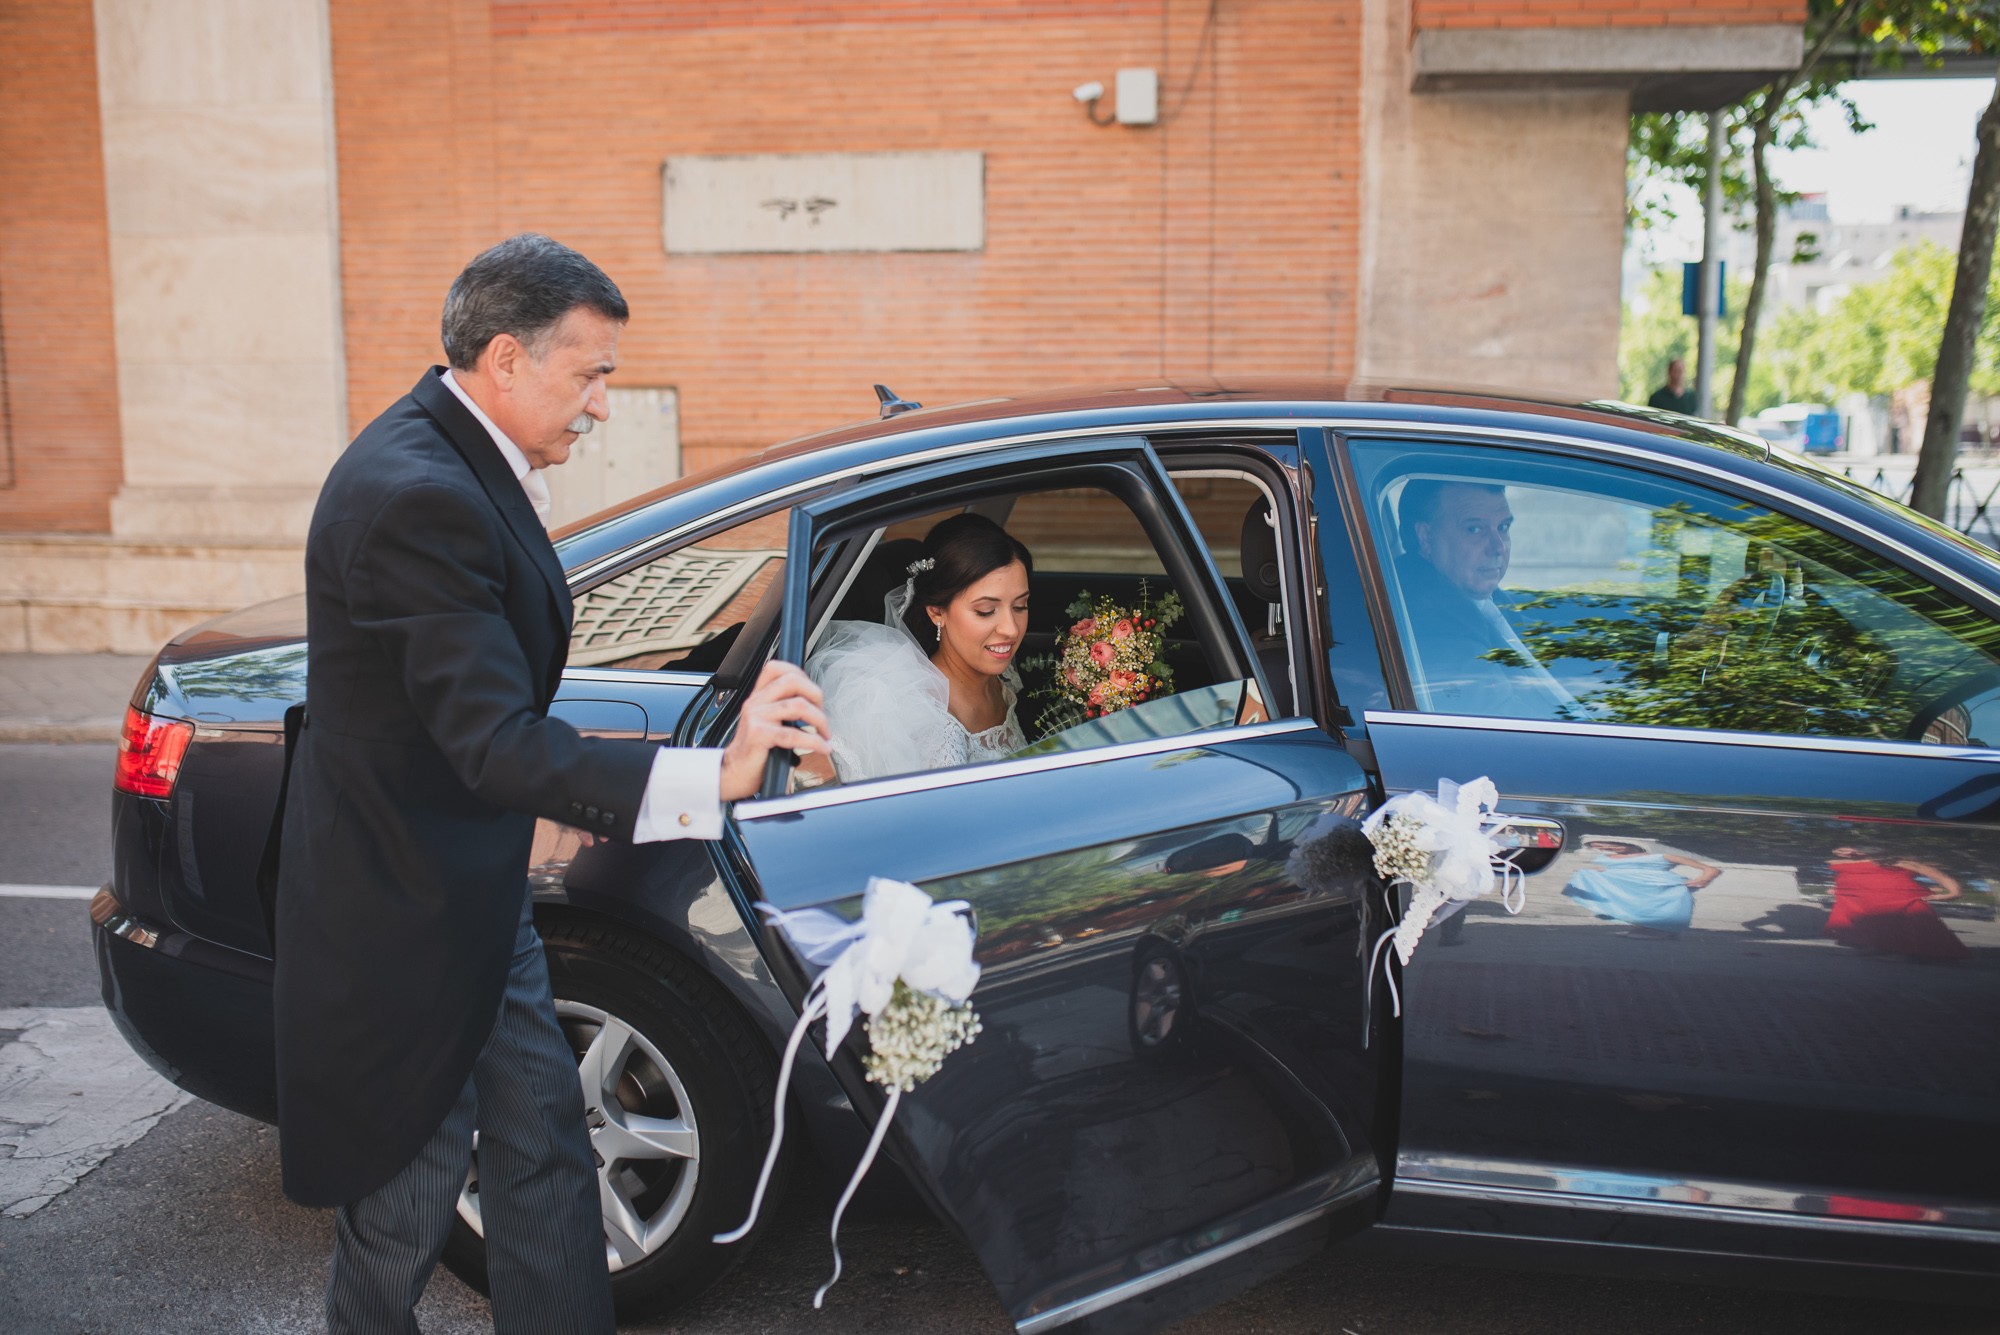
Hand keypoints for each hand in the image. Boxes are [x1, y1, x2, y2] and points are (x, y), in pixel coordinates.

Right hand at [720, 659, 830, 801]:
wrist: (733, 773)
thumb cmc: (753, 752)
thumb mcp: (765, 723)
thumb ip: (781, 710)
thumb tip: (812, 705)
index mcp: (757, 697)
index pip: (777, 669)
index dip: (801, 675)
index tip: (814, 694)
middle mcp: (755, 702)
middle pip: (792, 681)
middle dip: (816, 695)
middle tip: (823, 714)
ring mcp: (756, 717)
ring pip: (798, 705)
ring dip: (820, 720)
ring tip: (825, 734)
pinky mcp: (759, 734)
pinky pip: (794, 734)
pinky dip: (815, 742)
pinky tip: (822, 748)